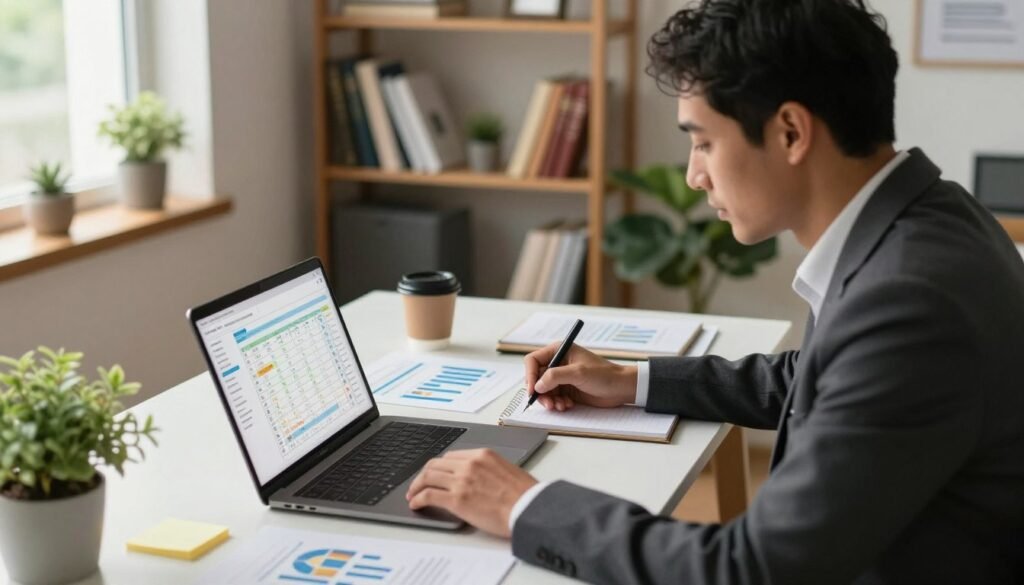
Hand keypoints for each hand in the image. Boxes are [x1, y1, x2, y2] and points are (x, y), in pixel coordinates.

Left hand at [406, 448, 536, 537]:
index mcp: (483, 455)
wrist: (529, 509)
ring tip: (412, 495)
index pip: (451, 457)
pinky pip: (429, 495)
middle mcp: (469, 464)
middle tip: (418, 484)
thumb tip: (478, 480)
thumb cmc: (525, 496)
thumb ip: (488, 470)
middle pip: (435, 464)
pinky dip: (418, 499)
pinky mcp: (456, 499)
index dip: (439, 467)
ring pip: (428, 477)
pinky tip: (416, 504)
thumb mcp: (507, 471)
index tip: (434, 474)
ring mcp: (462, 481)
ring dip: (416, 486)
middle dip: (423, 475)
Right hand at [524, 342, 637, 410]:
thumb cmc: (604, 375)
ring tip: (561, 406)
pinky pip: (553, 397)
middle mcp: (558, 363)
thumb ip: (555, 376)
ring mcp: (562, 377)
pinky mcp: (567, 389)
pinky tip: (567, 405)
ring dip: (549, 400)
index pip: (533, 360)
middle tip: (548, 403)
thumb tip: (538, 385)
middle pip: (536, 378)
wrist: (621, 388)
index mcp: (559, 351)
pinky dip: (557, 403)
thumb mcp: (578, 373)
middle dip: (540, 392)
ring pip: (544, 390)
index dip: (529, 375)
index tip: (532, 390)